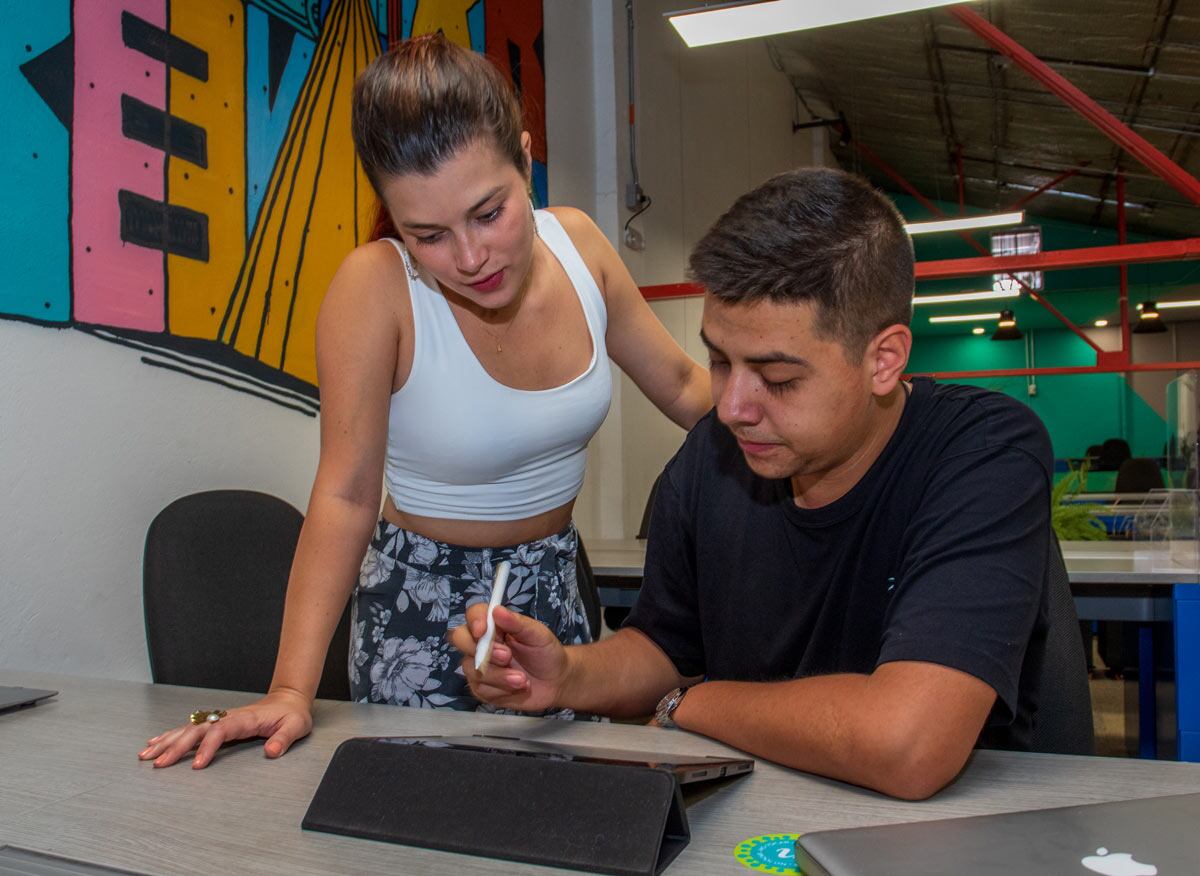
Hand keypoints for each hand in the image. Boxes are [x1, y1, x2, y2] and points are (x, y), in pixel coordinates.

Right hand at [137, 688, 312, 768]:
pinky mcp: (217, 723)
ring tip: (146, 755)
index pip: (221, 732)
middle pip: (197, 730)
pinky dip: (171, 735)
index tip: (197, 766)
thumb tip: (271, 751)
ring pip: (188, 729)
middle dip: (176, 747)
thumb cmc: (292, 715)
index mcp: (244, 719)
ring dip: (167, 741)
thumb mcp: (296, 726)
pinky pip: (190, 728)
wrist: (288, 700)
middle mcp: (227, 717)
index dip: (208, 747)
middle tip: (158, 764)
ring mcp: (220, 719)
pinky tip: (155, 743)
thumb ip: (284, 738)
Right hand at [449, 604, 572, 710]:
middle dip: (483, 650)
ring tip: (522, 679)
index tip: (483, 630)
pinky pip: (480, 689)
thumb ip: (518, 623)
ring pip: (471, 668)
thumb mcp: (538, 634)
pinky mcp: (482, 688)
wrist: (555, 681)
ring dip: (498, 676)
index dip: (474, 620)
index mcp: (495, 625)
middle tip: (507, 657)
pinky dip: (501, 689)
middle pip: (460, 639)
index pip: (474, 615)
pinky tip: (517, 688)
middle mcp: (481, 643)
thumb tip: (497, 610)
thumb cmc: (546, 652)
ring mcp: (479, 666)